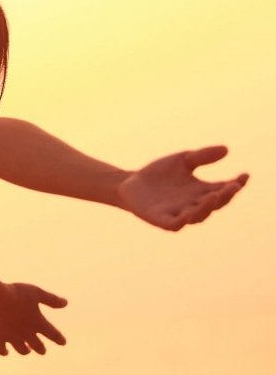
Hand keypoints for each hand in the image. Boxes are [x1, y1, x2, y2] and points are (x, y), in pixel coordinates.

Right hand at [0, 282, 66, 355]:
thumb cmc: (16, 292)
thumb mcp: (36, 292)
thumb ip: (51, 299)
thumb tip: (66, 303)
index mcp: (38, 323)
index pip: (54, 334)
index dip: (59, 339)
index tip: (63, 342)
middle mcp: (27, 333)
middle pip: (38, 346)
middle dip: (41, 349)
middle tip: (42, 350)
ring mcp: (12, 337)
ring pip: (22, 351)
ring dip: (26, 350)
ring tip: (26, 349)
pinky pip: (2, 350)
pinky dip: (5, 352)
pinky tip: (6, 351)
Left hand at [118, 145, 248, 231]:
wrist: (129, 183)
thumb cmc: (159, 174)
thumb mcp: (182, 160)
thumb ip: (202, 156)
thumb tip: (226, 149)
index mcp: (202, 192)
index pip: (224, 190)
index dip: (236, 184)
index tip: (245, 175)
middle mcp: (194, 205)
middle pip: (215, 204)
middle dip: (225, 196)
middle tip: (233, 186)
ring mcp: (178, 214)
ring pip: (197, 216)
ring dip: (206, 207)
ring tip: (213, 195)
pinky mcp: (160, 219)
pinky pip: (174, 224)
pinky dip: (181, 221)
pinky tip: (187, 214)